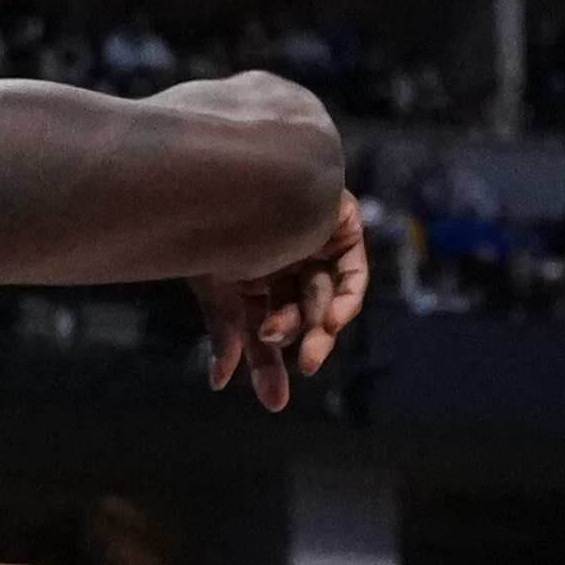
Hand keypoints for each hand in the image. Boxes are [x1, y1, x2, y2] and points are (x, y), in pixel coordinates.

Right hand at [197, 186, 371, 410]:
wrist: (232, 164)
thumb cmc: (211, 219)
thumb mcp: (215, 283)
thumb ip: (228, 331)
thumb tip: (219, 385)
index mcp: (246, 268)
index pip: (261, 324)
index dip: (267, 364)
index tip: (274, 400)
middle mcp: (279, 255)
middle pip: (296, 314)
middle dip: (300, 341)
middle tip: (307, 366)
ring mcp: (310, 240)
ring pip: (322, 297)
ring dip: (318, 325)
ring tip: (311, 347)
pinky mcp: (340, 225)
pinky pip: (353, 272)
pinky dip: (346, 299)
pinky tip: (332, 322)